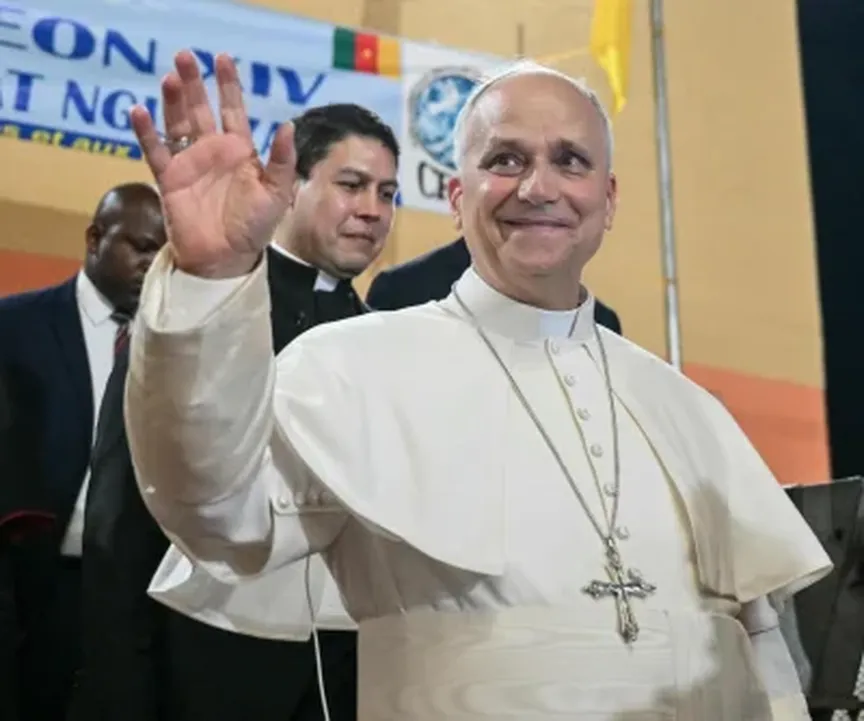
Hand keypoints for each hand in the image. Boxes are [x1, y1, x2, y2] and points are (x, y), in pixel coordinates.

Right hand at [130, 51, 295, 277]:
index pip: (232, 110)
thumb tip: (287, 125)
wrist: (226, 259)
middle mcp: (213, 151)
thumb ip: (282, 161)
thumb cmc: (255, 228)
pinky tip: (140, 111)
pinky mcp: (170, 179)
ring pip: (177, 123)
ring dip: (172, 100)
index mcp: (240, 152)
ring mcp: (190, 163)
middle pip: (200, 108)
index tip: (222, 58)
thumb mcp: (277, 194)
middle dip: (193, 83)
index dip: (228, 85)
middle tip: (184, 56)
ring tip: (170, 77)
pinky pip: (156, 150)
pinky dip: (146, 132)